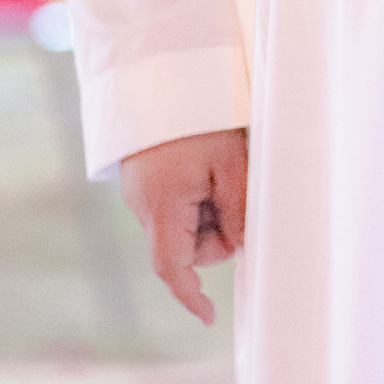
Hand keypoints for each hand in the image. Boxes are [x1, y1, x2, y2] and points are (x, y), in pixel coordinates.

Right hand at [120, 127, 247, 324]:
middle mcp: (142, 205)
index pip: (171, 268)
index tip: (208, 317)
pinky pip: (175, 202)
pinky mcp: (144, 176)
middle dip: (217, 231)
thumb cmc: (200, 115)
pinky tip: (209, 160)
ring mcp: (140, 191)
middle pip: (186, 245)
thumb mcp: (230, 161)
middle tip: (237, 186)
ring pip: (183, 222)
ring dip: (209, 207)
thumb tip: (242, 246)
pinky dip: (197, 193)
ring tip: (222, 161)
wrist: (158, 67)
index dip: (190, 296)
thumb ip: (238, 209)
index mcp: (160, 206)